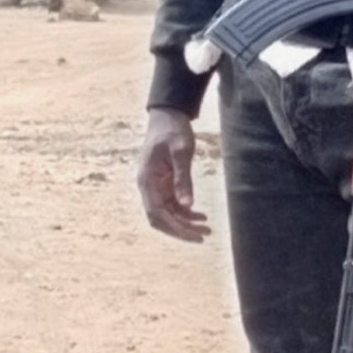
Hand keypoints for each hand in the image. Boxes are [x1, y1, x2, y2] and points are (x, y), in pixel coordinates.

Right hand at [135, 107, 210, 242]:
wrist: (168, 115)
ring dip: (185, 223)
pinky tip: (200, 215)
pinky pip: (173, 204)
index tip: (193, 235)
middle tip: (203, 236)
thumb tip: (187, 205)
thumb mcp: (181, 152)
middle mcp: (148, 187)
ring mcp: (156, 186)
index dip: (175, 228)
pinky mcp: (164, 184)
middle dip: (181, 230)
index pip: (157, 213)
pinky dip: (185, 212)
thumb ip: (183, 179)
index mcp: (147, 180)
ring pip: (168, 213)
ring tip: (206, 228)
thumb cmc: (172, 130)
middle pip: (161, 218)